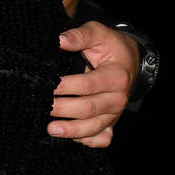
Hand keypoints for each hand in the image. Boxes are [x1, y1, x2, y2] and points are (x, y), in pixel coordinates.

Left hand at [49, 21, 139, 146]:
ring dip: (72, 131)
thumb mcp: (99, 33)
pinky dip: (88, 141)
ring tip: (52, 129)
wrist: (130, 61)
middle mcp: (118, 99)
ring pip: (95, 128)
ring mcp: (115, 114)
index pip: (88, 85)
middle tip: (44, 106)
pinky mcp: (111, 123)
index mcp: (116, 77)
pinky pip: (102, 138)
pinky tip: (71, 138)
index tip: (49, 85)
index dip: (67, 86)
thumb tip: (60, 40)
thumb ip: (80, 35)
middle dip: (65, 109)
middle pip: (89, 109)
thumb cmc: (111, 47)